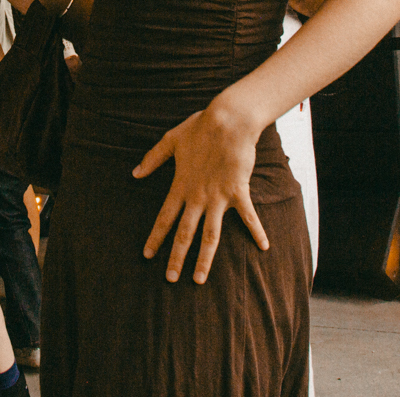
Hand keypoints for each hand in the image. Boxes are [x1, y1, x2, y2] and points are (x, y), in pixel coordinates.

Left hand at [134, 100, 268, 283]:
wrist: (228, 121)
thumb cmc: (200, 127)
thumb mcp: (170, 141)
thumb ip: (152, 159)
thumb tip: (135, 173)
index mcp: (180, 186)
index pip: (164, 218)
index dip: (155, 238)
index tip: (147, 255)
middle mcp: (198, 197)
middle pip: (185, 234)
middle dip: (176, 258)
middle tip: (170, 279)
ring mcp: (218, 197)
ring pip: (211, 235)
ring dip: (205, 259)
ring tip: (200, 279)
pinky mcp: (238, 192)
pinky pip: (249, 216)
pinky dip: (257, 231)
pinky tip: (264, 247)